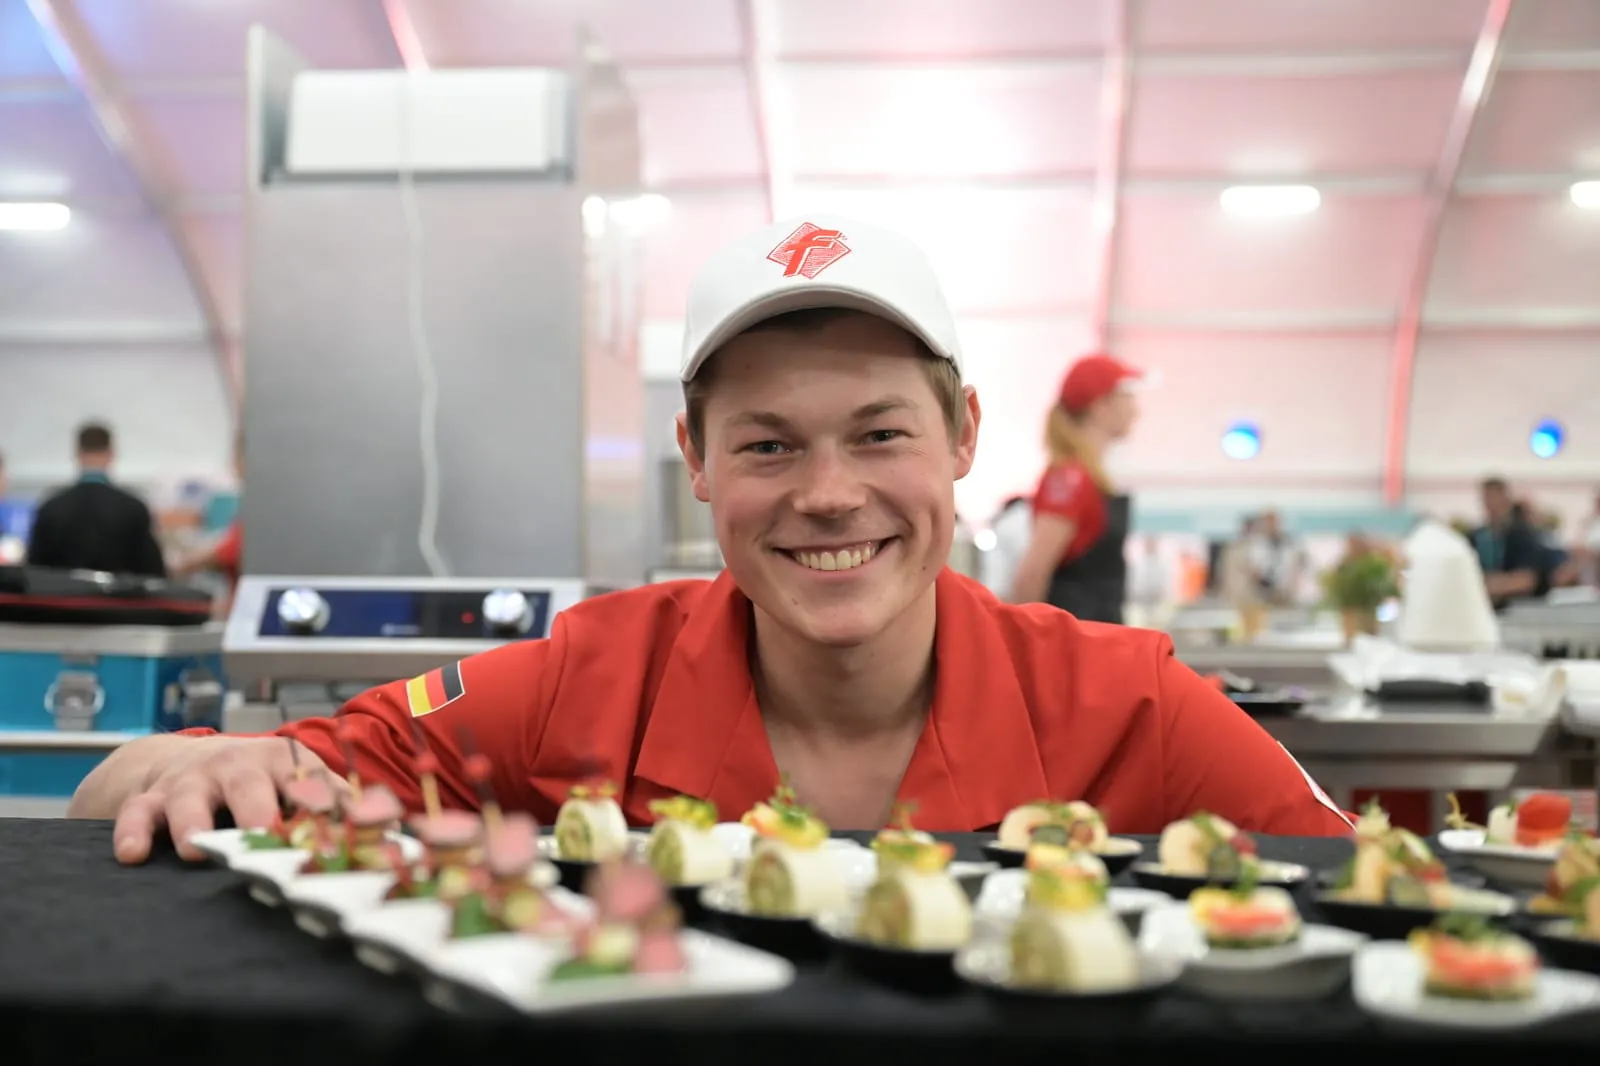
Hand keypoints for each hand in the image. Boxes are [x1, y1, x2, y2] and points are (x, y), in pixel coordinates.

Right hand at [90, 735, 342, 864]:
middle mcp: (238, 765)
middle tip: (261, 838)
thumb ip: (342, 807)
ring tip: (194, 848)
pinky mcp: (152, 796)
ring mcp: (193, 780)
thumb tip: (396, 835)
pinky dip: (134, 831)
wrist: (186, 759)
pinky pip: (138, 812)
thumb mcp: (299, 783)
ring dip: (193, 822)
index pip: (310, 782)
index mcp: (286, 762)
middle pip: (249, 784)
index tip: (334, 835)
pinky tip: (134, 854)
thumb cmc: (258, 782)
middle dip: (255, 811)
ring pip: (189, 797)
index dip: (322, 806)